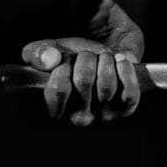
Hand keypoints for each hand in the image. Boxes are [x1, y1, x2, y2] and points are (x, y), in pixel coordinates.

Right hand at [20, 0, 142, 125]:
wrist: (109, 48)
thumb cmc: (76, 57)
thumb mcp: (52, 50)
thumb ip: (37, 52)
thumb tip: (48, 60)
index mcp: (58, 109)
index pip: (58, 90)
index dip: (62, 69)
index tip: (66, 61)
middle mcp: (80, 117)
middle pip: (84, 81)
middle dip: (86, 59)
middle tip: (87, 56)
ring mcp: (105, 114)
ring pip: (106, 86)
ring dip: (105, 61)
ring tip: (103, 58)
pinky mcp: (126, 107)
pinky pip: (129, 93)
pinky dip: (125, 71)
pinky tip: (119, 60)